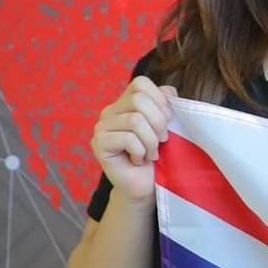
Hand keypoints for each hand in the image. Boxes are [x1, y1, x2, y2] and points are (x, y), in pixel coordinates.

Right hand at [90, 77, 176, 202]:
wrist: (143, 185)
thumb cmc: (156, 155)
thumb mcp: (165, 126)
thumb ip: (165, 106)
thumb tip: (169, 91)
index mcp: (126, 102)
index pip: (140, 83)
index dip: (159, 98)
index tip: (169, 119)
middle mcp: (110, 111)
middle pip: (138, 100)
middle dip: (158, 122)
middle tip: (162, 140)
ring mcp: (101, 126)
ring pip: (135, 120)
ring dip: (150, 140)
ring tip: (151, 153)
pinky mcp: (98, 143)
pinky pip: (127, 138)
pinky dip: (140, 151)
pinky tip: (138, 160)